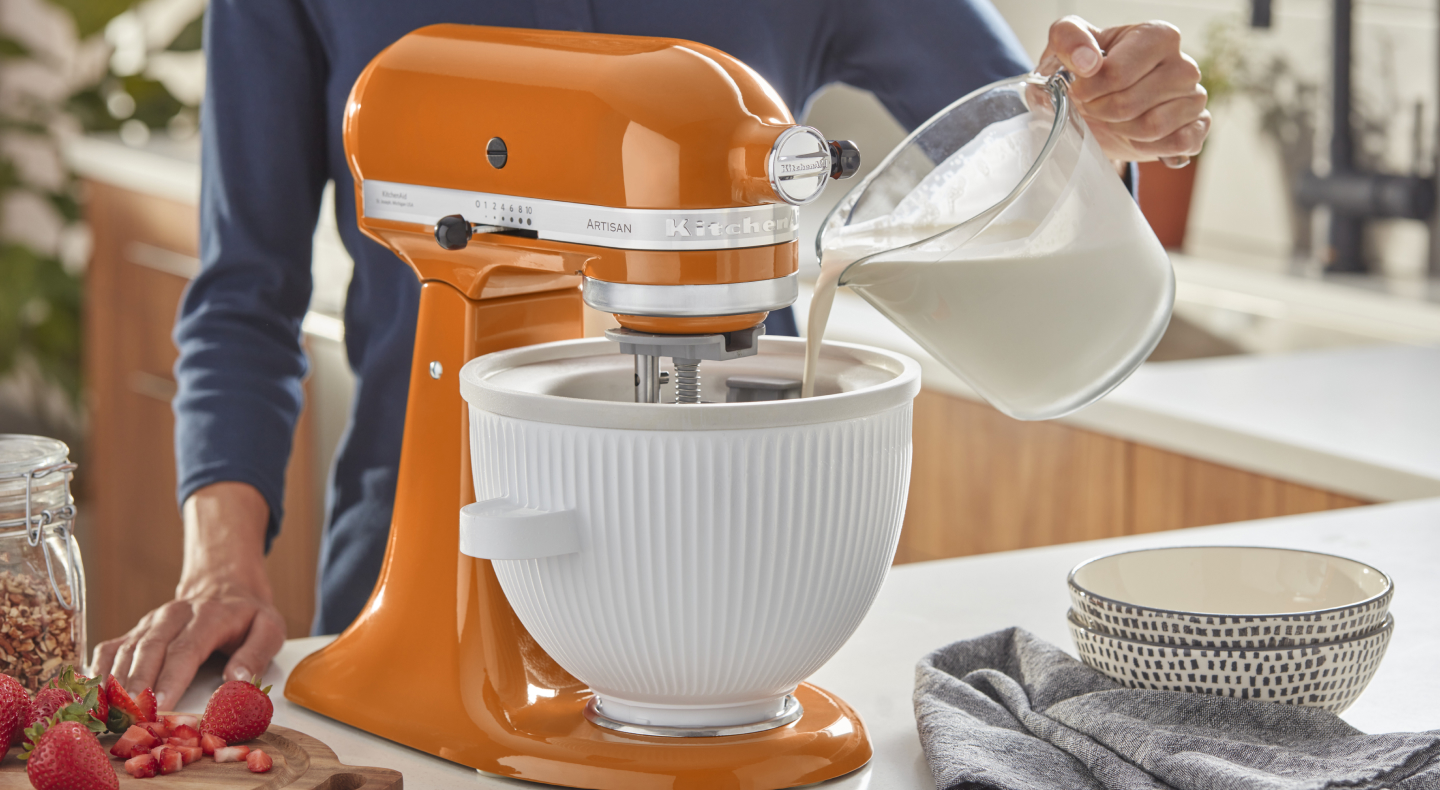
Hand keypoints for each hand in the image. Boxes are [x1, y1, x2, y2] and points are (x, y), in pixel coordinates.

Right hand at [90, 482, 285, 708]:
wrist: (224, 585)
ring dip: (115, 683)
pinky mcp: (135, 631)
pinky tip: (92, 696)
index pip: (186, 648)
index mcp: (209, 616)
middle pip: (149, 650)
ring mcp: (150, 622)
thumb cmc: (248, 615)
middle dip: (138, 685)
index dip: (171, 677)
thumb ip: (257, 653)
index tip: (161, 704)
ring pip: (125, 650)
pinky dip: (97, 672)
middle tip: (131, 717)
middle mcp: (174, 615)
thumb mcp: (269, 628)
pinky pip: (109, 649)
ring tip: (110, 714)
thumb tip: (238, 679)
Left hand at [1038, 16, 1209, 167]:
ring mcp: (1195, 96)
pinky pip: (1176, 143)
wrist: (1101, 104)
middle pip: (1130, 104)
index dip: (1089, 90)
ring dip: (1121, 130)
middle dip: (1101, 112)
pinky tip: (1135, 136)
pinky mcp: (1199, 126)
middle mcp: (1183, 64)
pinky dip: (1148, 146)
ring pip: (1152, 127)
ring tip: (1114, 119)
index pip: (1117, 73)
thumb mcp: (1066, 44)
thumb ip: (1069, 38)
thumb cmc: (1087, 71)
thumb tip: (1087, 62)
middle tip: (1093, 107)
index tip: (1080, 90)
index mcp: (1158, 36)